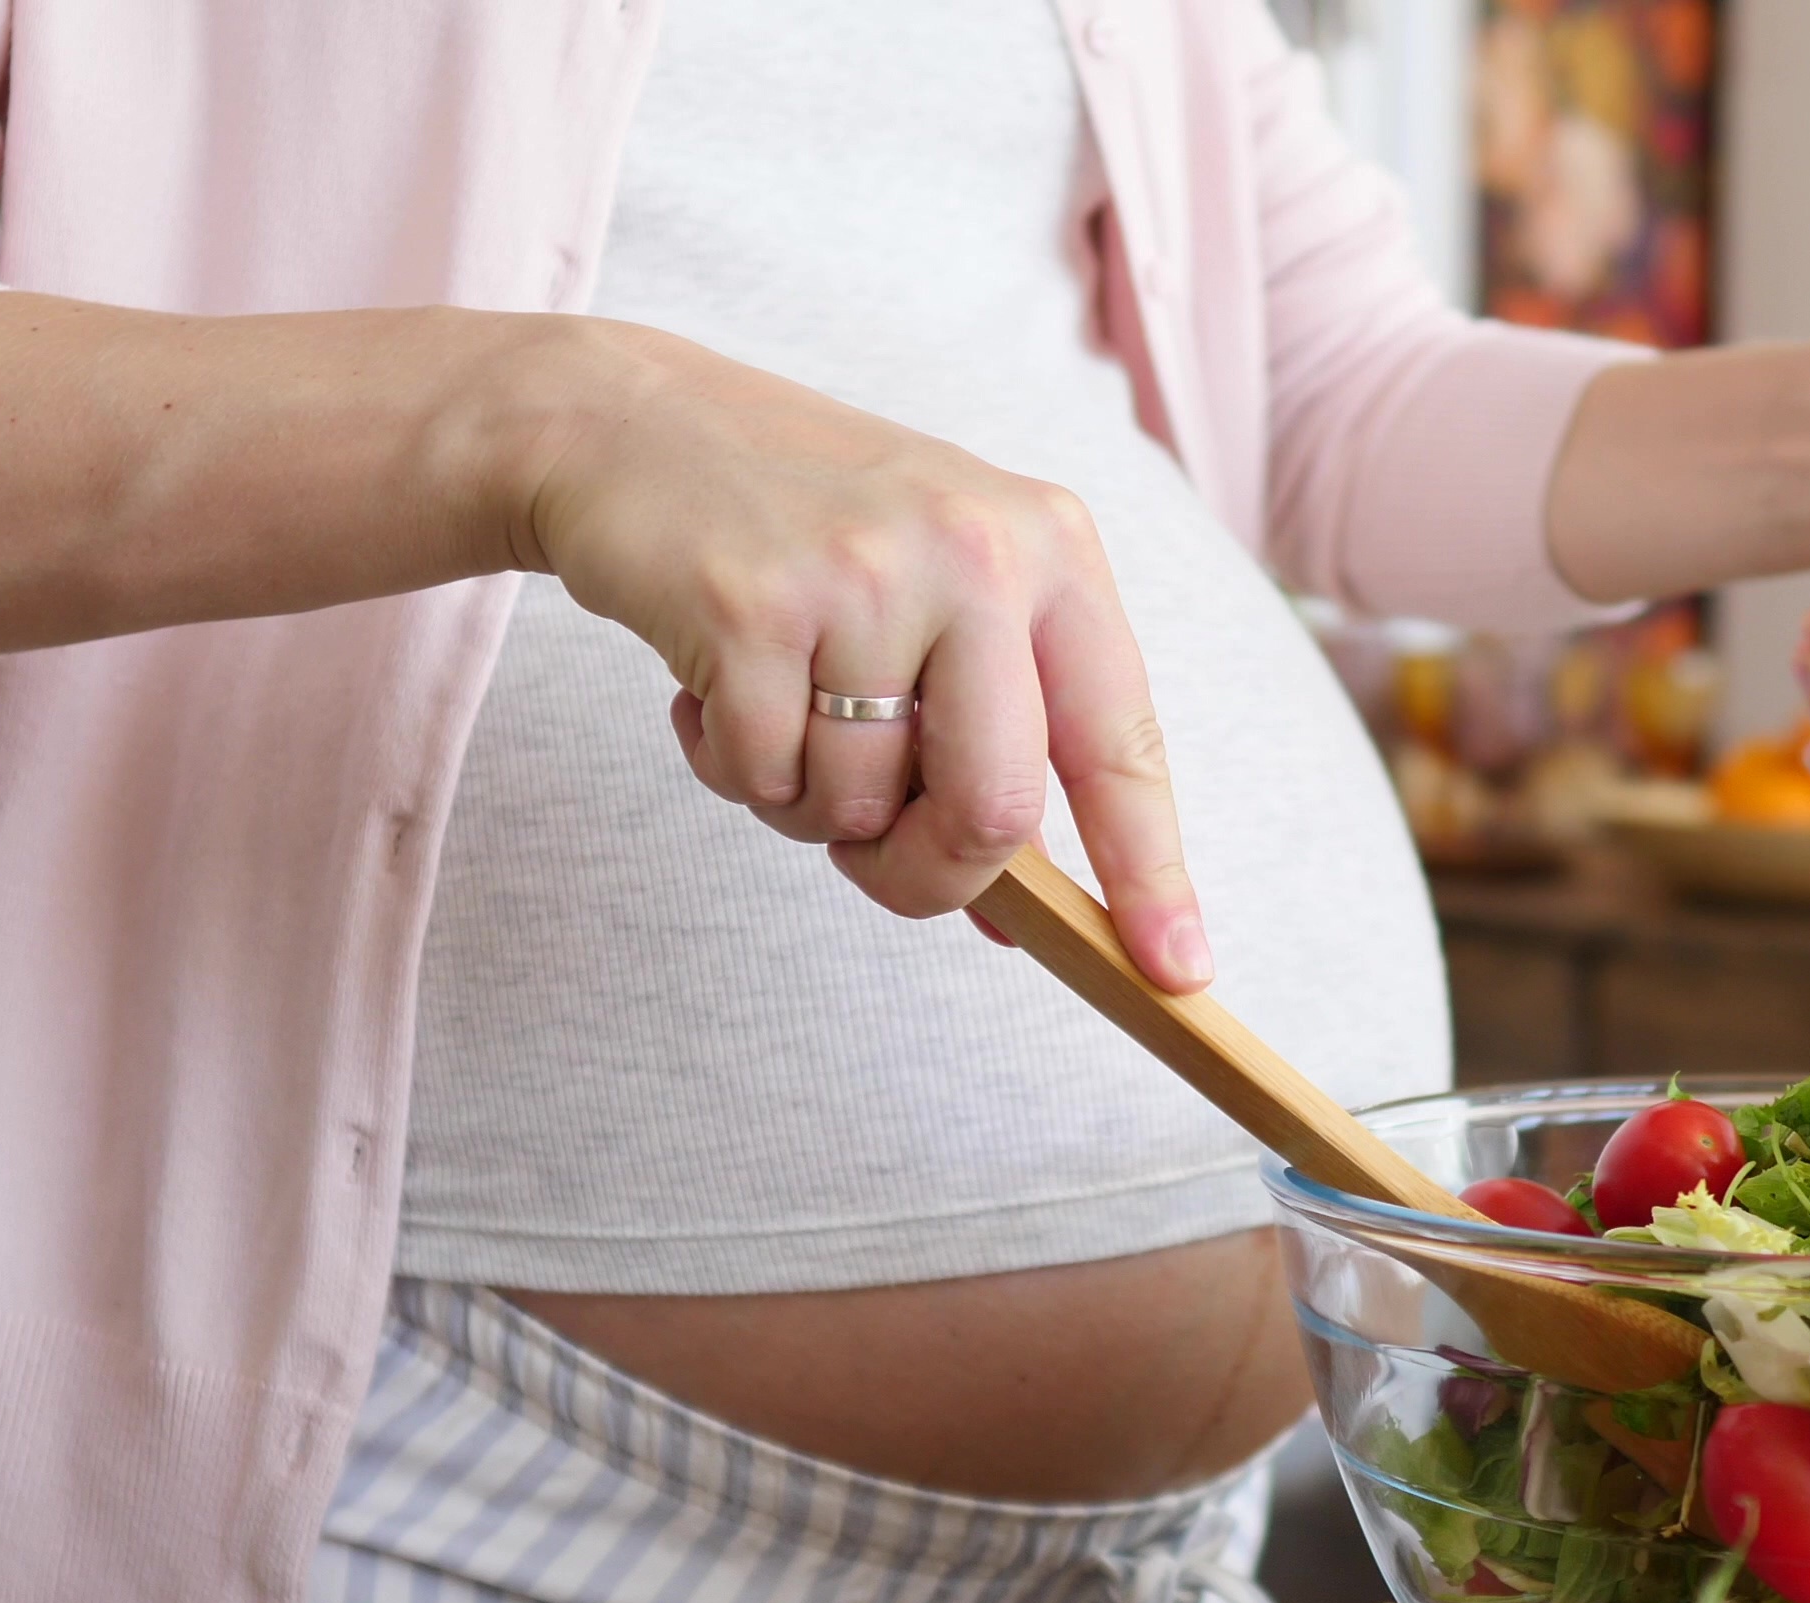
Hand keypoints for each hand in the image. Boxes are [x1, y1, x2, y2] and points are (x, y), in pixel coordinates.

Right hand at [512, 323, 1208, 988]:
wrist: (633, 421)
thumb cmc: (803, 531)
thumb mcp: (939, 592)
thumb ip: (995, 732)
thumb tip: (1017, 917)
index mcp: (1049, 547)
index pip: (1124, 743)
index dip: (1151, 874)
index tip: (1177, 975)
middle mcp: (975, 550)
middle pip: (995, 812)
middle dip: (925, 872)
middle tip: (868, 859)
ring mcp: (864, 572)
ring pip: (857, 808)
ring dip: (802, 801)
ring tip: (773, 702)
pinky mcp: (748, 604)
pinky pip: (759, 774)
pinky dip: (727, 761)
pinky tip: (710, 680)